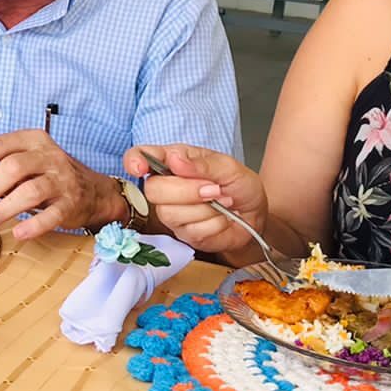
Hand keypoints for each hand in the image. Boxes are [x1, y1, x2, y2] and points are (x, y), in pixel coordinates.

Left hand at [0, 130, 118, 239]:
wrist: (92, 191)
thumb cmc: (47, 175)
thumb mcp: (20, 167)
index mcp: (32, 140)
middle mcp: (49, 156)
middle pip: (13, 166)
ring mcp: (62, 179)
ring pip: (30, 191)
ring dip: (5, 207)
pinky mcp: (71, 204)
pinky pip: (51, 216)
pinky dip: (32, 225)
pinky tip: (18, 232)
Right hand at [124, 144, 265, 252]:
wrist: (255, 214)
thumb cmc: (239, 185)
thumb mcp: (229, 167)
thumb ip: (201, 163)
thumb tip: (175, 160)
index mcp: (174, 160)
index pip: (140, 156)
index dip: (134, 161)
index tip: (140, 168)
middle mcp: (167, 186)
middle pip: (153, 190)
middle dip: (187, 191)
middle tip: (214, 188)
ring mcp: (172, 212)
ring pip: (171, 214)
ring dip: (206, 208)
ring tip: (223, 202)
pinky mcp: (183, 234)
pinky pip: (192, 231)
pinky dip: (214, 224)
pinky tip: (222, 217)